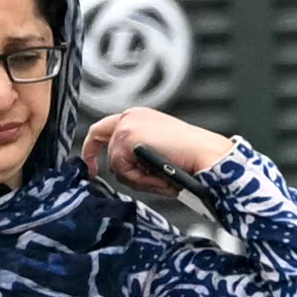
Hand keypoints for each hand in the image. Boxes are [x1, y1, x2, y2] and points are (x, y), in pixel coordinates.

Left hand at [82, 108, 238, 195]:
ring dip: (137, 178)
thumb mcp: (158, 148)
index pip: (103, 129)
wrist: (205, 154)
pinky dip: (140, 179)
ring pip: (116, 165)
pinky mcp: (126, 137)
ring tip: (161, 176)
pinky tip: (158, 174)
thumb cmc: (191, 156)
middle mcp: (129, 116)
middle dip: (126, 172)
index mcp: (138, 117)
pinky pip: (122, 170)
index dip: (92, 149)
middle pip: (108, 151)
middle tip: (145, 179)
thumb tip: (122, 170)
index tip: (91, 167)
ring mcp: (126, 125)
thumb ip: (137, 152)